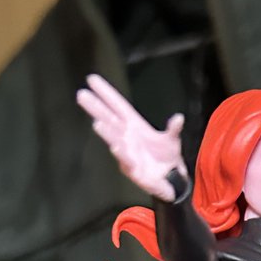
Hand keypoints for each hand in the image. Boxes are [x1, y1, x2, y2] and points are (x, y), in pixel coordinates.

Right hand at [77, 73, 187, 200]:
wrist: (171, 181)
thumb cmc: (167, 157)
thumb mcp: (172, 140)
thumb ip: (173, 129)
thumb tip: (179, 118)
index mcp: (135, 126)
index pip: (118, 106)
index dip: (106, 93)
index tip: (92, 79)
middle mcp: (128, 137)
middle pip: (110, 120)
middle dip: (96, 108)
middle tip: (81, 95)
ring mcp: (128, 153)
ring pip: (115, 140)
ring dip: (106, 132)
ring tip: (97, 123)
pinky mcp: (133, 170)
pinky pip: (126, 161)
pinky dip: (121, 154)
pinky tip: (116, 147)